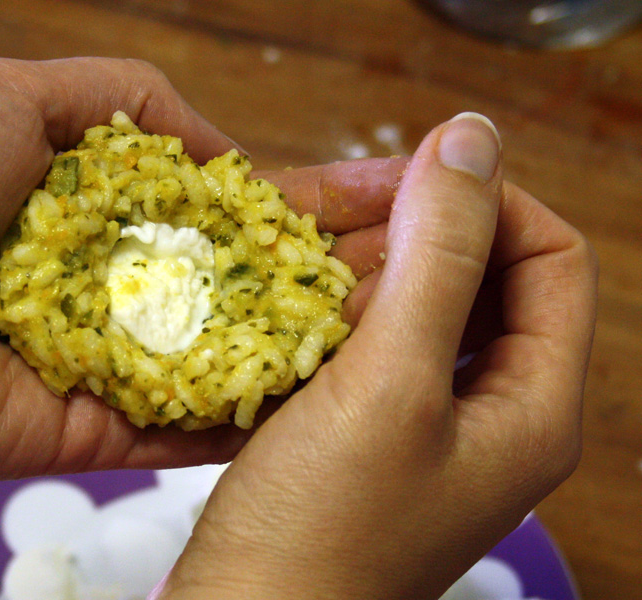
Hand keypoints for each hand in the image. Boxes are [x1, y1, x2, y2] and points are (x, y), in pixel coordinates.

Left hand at [0, 57, 402, 479]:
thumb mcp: (26, 92)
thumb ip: (134, 106)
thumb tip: (227, 153)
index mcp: (110, 221)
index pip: (232, 218)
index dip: (306, 208)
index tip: (386, 198)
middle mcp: (121, 296)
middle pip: (244, 294)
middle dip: (326, 282)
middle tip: (426, 268)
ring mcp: (113, 369)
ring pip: (229, 366)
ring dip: (308, 352)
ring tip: (406, 333)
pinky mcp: (95, 434)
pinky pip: (187, 433)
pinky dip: (252, 419)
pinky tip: (333, 403)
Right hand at [159, 114, 596, 598]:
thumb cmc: (319, 530)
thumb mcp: (389, 385)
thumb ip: (440, 257)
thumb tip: (471, 139)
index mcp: (534, 408)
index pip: (552, 257)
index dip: (490, 204)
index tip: (406, 184)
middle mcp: (491, 414)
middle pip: (483, 278)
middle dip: (415, 239)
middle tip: (336, 231)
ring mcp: (425, 426)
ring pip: (416, 308)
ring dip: (363, 276)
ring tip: (301, 276)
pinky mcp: (365, 434)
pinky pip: (366, 345)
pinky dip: (332, 317)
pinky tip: (286, 317)